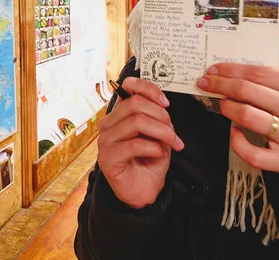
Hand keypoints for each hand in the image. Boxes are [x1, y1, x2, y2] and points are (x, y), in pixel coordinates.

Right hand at [97, 77, 183, 208]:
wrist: (143, 191)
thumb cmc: (149, 161)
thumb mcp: (158, 134)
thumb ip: (157, 117)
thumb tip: (162, 104)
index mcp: (119, 114)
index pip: (128, 87)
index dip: (149, 89)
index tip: (166, 103)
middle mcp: (108, 124)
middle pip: (135, 105)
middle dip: (161, 116)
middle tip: (174, 133)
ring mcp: (105, 141)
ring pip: (136, 122)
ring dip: (161, 132)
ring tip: (172, 144)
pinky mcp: (107, 158)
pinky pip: (134, 145)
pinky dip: (153, 148)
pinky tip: (160, 154)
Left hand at [196, 63, 278, 173]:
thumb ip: (269, 80)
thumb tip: (230, 72)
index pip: (258, 73)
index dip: (231, 70)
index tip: (213, 69)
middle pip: (249, 92)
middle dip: (221, 85)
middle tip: (206, 83)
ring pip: (247, 117)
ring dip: (228, 108)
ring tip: (222, 104)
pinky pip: (251, 152)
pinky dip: (236, 141)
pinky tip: (234, 132)